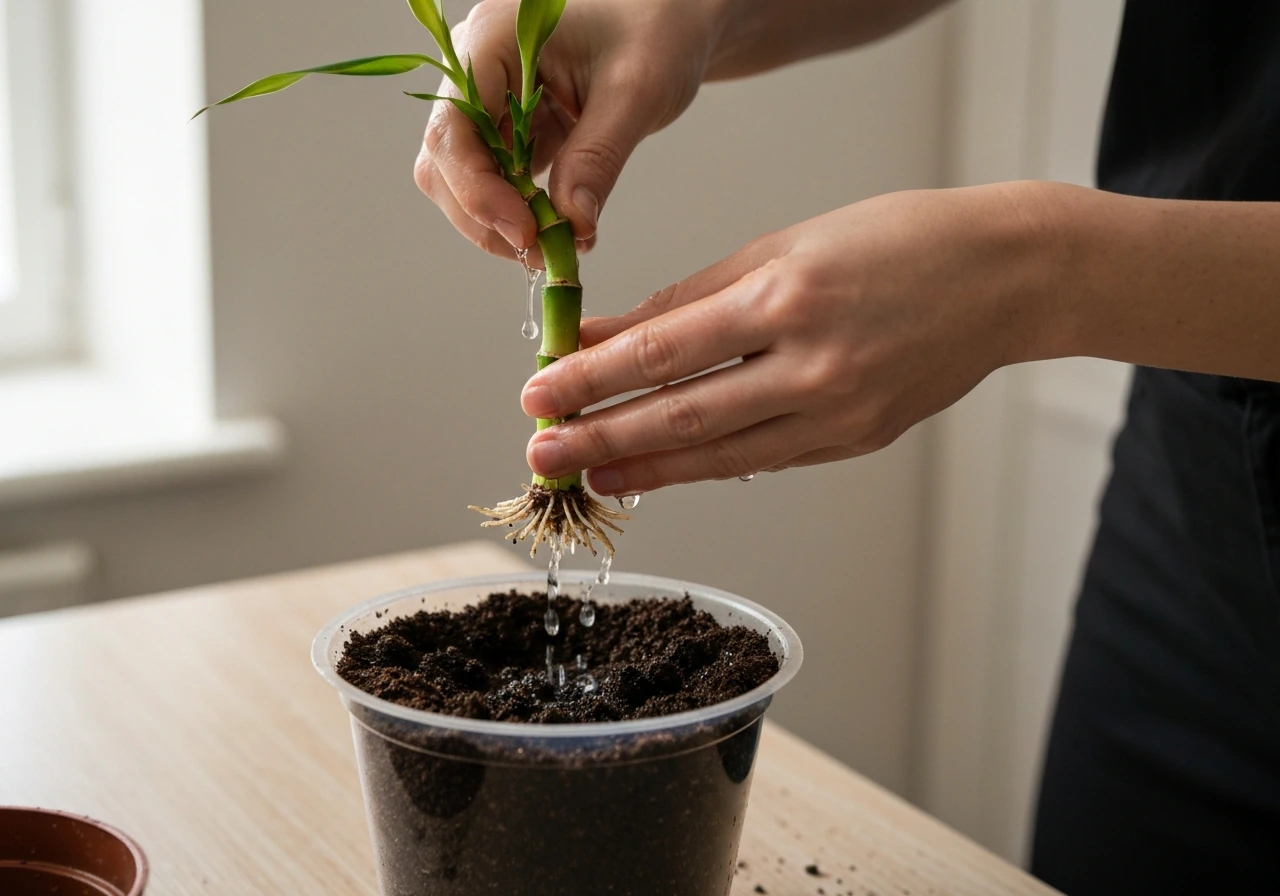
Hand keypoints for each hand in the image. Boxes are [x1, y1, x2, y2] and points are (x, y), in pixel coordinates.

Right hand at [414, 0, 719, 259]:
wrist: (674, 19)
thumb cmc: (658, 29)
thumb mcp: (636, 91)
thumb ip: (598, 157)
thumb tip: (572, 224)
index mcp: (489, 41)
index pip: (453, 131)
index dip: (479, 193)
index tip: (527, 234)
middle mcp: (474, 68)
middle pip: (446, 162)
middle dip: (487, 217)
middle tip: (543, 254)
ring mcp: (488, 100)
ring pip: (463, 179)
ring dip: (500, 222)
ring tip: (556, 246)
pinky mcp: (510, 127)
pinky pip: (496, 180)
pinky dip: (521, 212)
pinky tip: (560, 227)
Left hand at [519, 183, 1057, 493]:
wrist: (1004, 278)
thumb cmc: (895, 242)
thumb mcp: (784, 246)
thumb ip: (692, 297)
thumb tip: (609, 333)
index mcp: (790, 296)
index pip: (664, 350)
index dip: (592, 377)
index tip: (537, 392)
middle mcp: (814, 364)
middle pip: (683, 415)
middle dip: (602, 437)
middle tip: (540, 456)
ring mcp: (840, 414)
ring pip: (722, 454)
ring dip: (647, 468)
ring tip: (591, 474)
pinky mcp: (857, 443)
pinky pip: (766, 458)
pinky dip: (710, 463)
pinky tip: (664, 467)